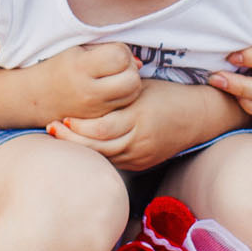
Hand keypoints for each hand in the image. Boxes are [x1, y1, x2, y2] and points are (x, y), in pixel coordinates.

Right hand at [40, 43, 142, 119]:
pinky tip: (112, 90)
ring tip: (115, 78)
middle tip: (117, 67)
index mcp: (80, 67)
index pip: (120, 56)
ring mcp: (94, 109)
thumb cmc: (57, 67)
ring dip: (130, 84)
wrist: (33, 96)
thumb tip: (138, 63)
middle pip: (132, 79)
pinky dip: (124, 97)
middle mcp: (88, 91)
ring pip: (132, 95)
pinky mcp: (98, 120)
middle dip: (130, 69)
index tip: (110, 53)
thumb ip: (107, 50)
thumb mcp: (77, 50)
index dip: (121, 51)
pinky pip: (124, 107)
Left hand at [49, 80, 180, 170]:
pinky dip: (97, 154)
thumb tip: (87, 86)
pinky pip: (114, 161)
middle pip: (98, 147)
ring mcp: (142, 155)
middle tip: (51, 128)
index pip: (101, 128)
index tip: (61, 118)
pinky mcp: (143, 163)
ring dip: (80, 148)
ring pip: (104, 157)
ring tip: (60, 137)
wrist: (200, 116)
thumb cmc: (168, 94)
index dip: (78, 126)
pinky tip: (81, 146)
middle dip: (71, 140)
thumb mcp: (142, 87)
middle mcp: (139, 140)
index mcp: (139, 117)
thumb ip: (116, 92)